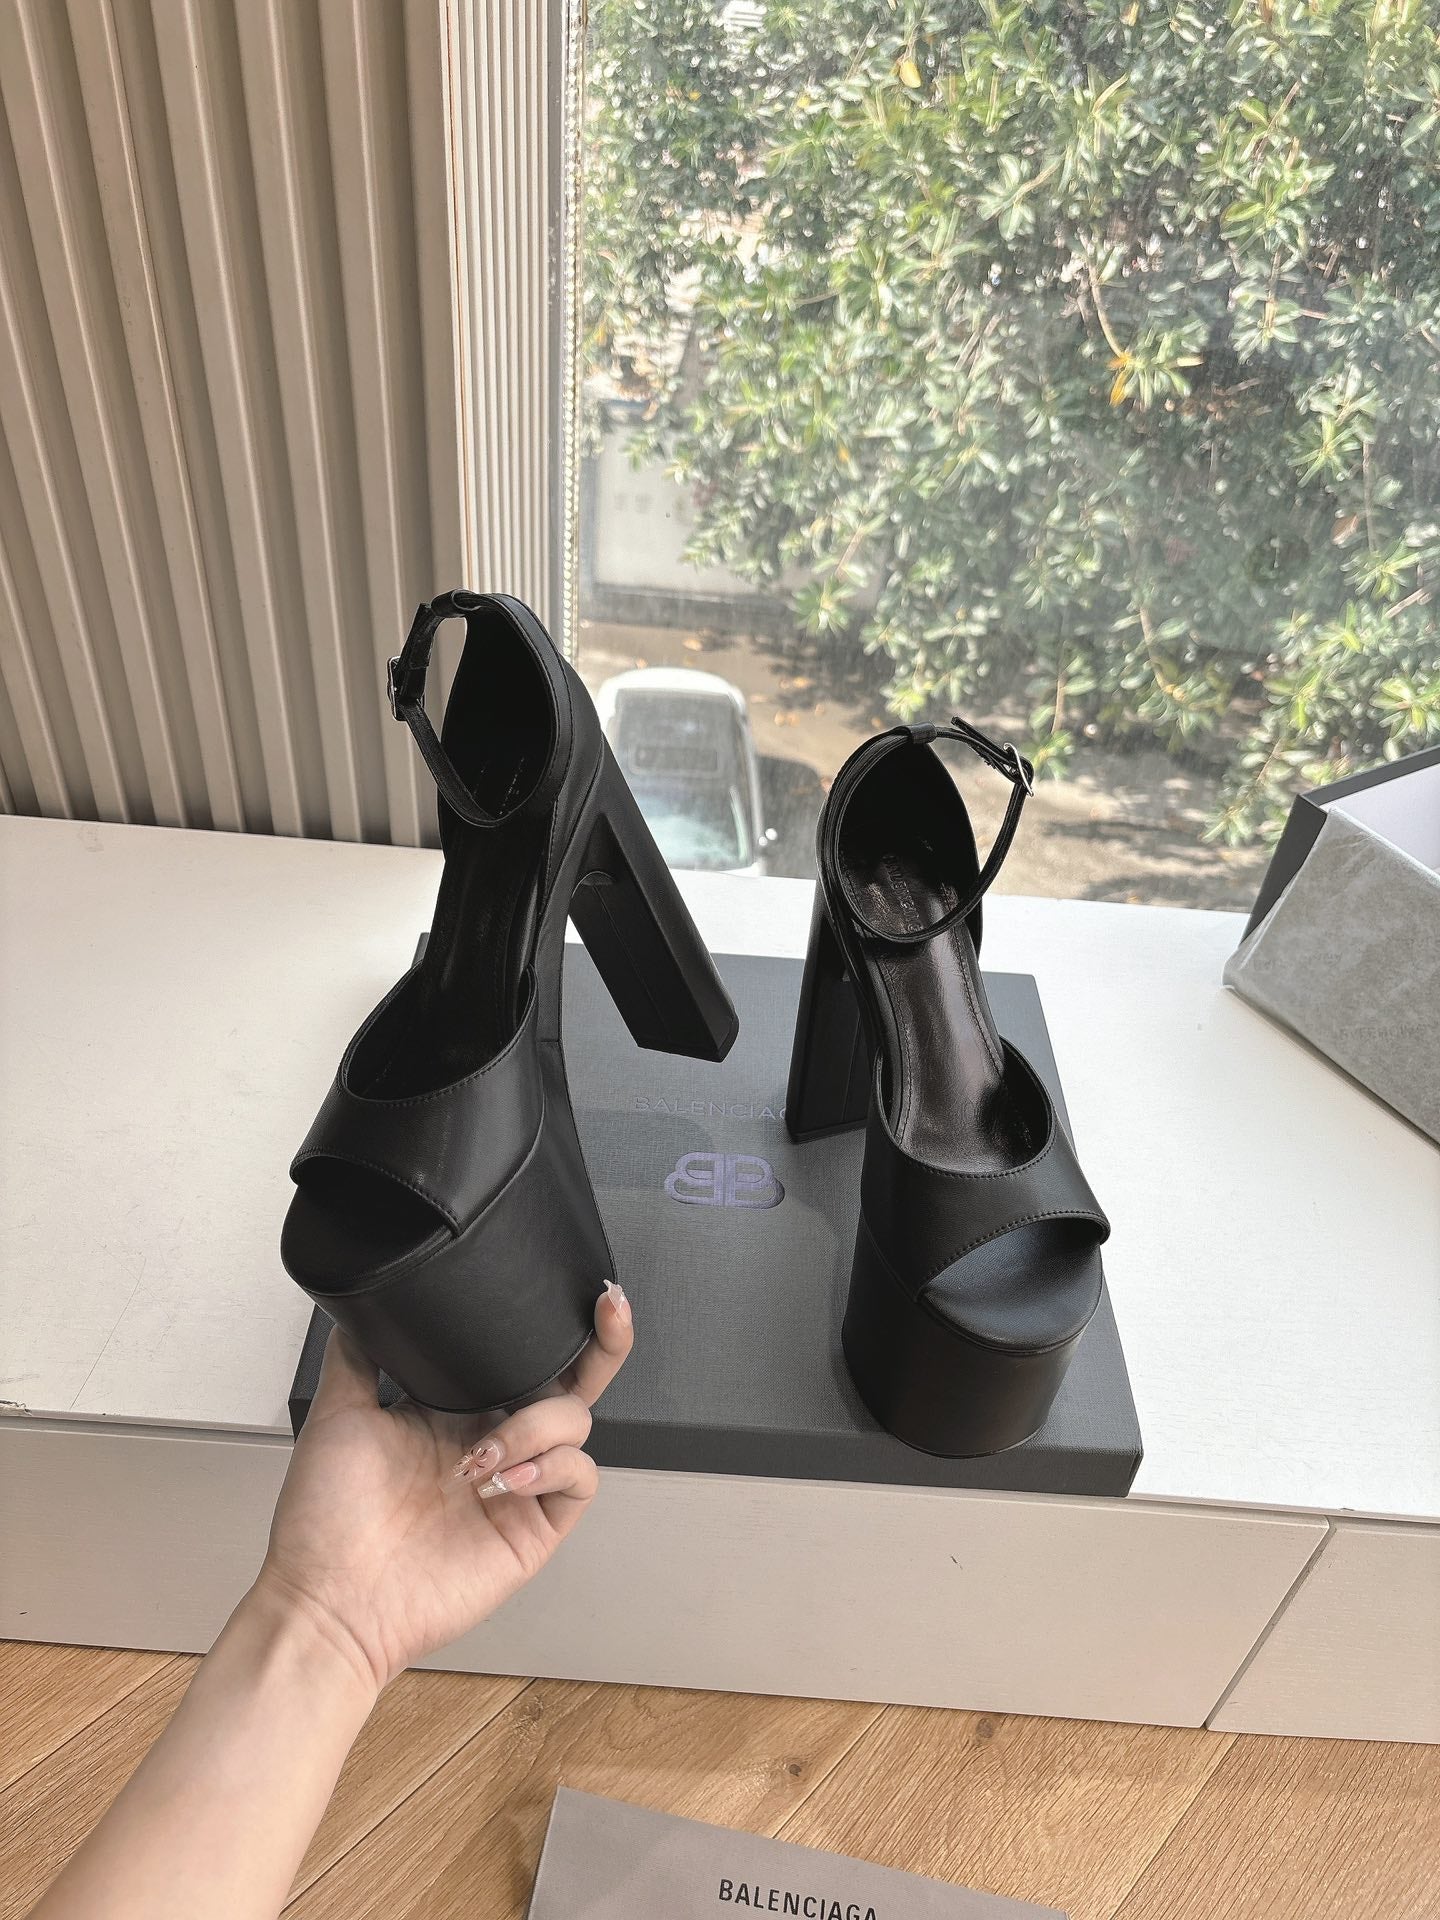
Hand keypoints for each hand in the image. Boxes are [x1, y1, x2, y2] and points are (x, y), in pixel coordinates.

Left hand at [252, 1286, 632, 1694]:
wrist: (329, 1598)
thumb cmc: (325, 1520)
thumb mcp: (337, 1414)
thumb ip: (357, 1354)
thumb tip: (364, 1301)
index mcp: (455, 1409)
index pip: (519, 1356)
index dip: (550, 1324)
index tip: (568, 1292)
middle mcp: (495, 1439)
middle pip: (573, 1382)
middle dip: (602, 1344)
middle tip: (605, 1313)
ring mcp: (519, 1484)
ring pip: (577, 1421)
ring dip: (539, 1422)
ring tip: (485, 1455)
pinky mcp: (534, 1529)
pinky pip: (579, 1479)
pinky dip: (555, 1465)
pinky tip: (510, 1477)